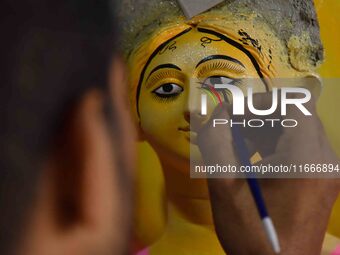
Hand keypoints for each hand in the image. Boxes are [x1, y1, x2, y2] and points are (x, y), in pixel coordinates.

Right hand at [196, 92, 339, 254]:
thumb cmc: (252, 234)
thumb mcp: (225, 187)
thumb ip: (216, 142)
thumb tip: (218, 113)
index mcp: (307, 157)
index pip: (293, 104)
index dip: (260, 101)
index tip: (233, 113)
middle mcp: (324, 159)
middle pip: (295, 115)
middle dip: (258, 116)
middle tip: (230, 127)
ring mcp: (325, 172)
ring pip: (295, 131)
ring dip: (264, 131)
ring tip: (236, 145)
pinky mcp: (319, 182)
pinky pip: (297, 149)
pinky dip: (273, 146)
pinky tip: (250, 160)